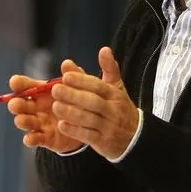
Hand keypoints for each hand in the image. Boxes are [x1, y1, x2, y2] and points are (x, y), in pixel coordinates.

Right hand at [7, 59, 85, 153]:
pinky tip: (30, 138)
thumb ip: (74, 75)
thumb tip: (67, 63)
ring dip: (22, 121)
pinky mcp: (45, 138)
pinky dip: (31, 139)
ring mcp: (40, 123)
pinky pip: (35, 139)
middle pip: (21, 104)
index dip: (19, 83)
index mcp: (42, 92)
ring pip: (25, 122)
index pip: (26, 85)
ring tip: (20, 120)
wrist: (91, 124)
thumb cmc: (81, 100)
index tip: (15, 82)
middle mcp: (37, 107)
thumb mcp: (80, 87)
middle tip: (14, 104)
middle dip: (16, 104)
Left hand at [50, 46, 139, 160]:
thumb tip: (104, 49)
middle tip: (55, 89)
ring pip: (89, 119)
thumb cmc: (120, 108)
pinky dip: (74, 131)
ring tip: (55, 106)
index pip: (99, 86)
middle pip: (93, 102)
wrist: (135, 137)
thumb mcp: (117, 87)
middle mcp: (113, 110)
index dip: (83, 81)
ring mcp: (109, 127)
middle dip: (74, 96)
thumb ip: (108, 68)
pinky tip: (61, 125)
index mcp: (115, 95)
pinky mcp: (103, 142)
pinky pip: (88, 136)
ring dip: (71, 113)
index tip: (66, 75)